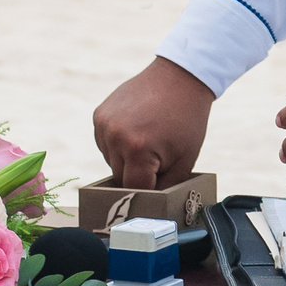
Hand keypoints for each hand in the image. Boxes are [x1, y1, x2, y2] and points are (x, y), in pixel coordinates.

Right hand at [93, 57, 213, 189]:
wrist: (178, 78)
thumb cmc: (187, 121)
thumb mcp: (185, 160)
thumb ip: (165, 187)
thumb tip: (151, 206)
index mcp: (137, 149)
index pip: (134, 189)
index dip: (149, 192)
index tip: (158, 192)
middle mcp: (114, 137)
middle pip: (120, 177)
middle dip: (139, 176)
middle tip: (159, 161)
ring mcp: (104, 124)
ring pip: (110, 162)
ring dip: (126, 160)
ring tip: (148, 141)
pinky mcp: (99, 115)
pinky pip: (104, 144)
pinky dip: (117, 144)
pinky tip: (136, 131)